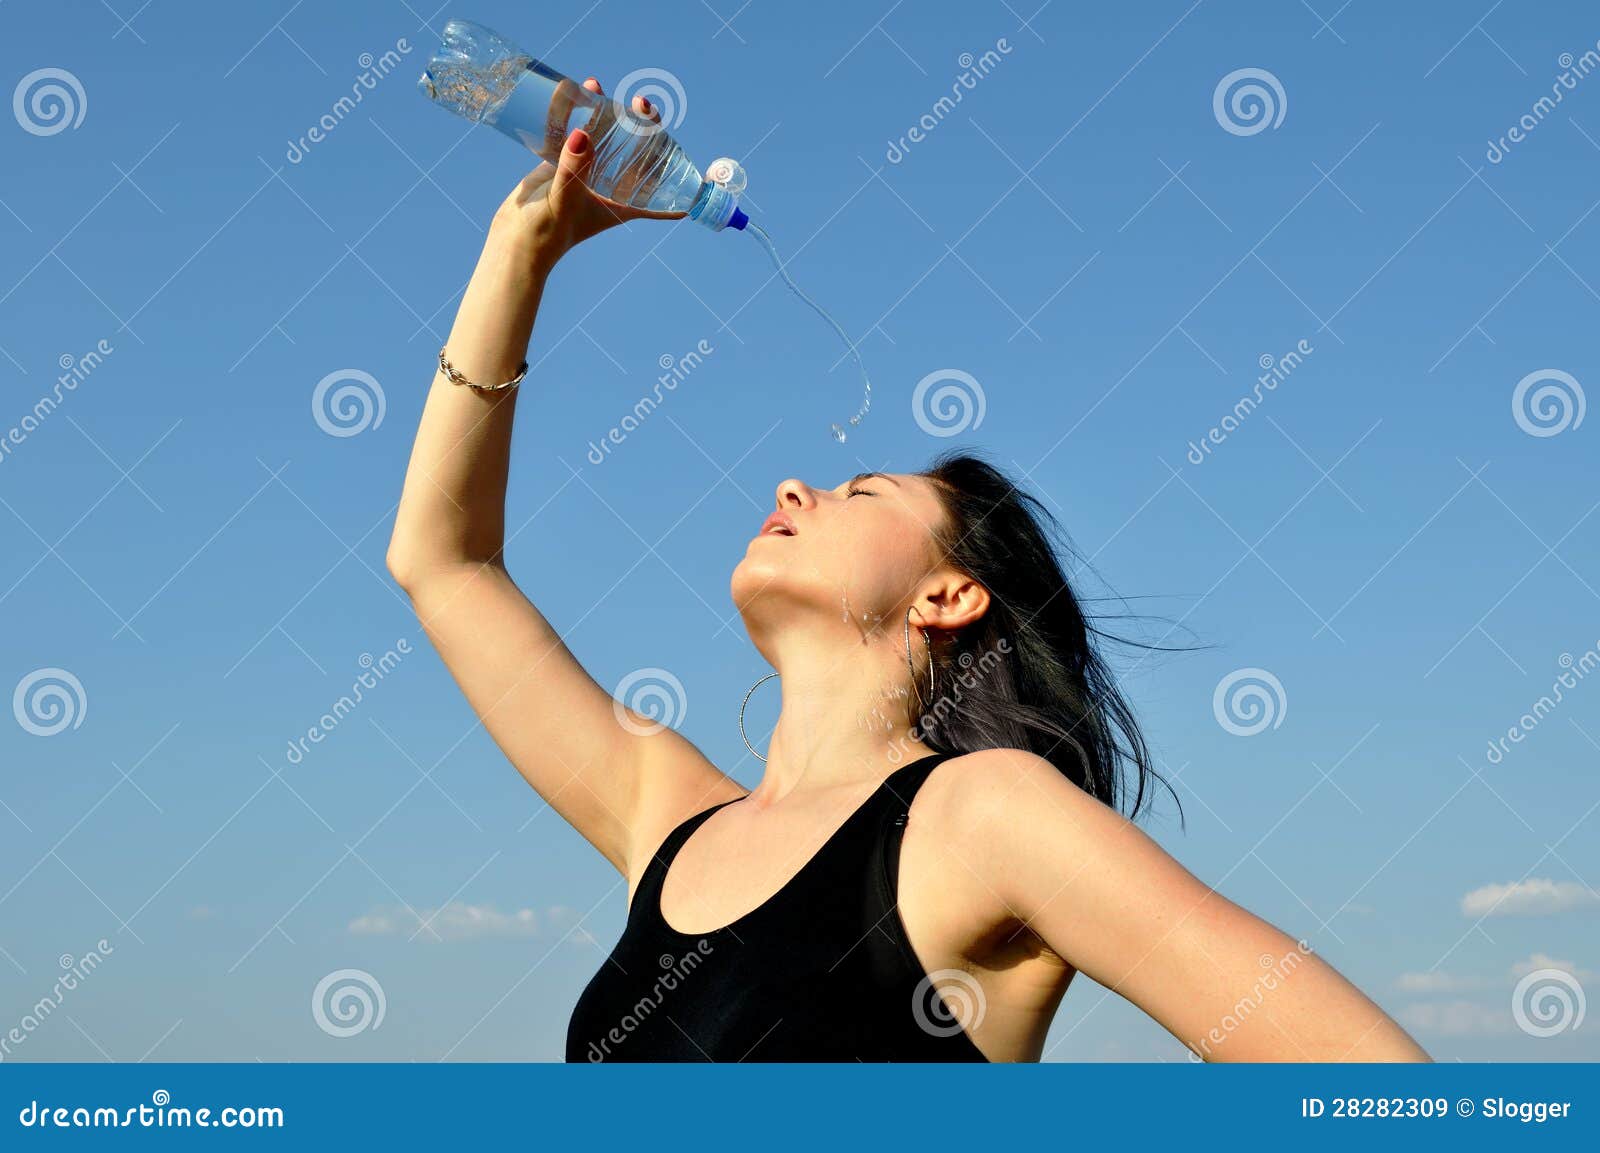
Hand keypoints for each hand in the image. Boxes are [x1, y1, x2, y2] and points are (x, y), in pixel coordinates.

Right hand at [490, 77, 685, 265]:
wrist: (516, 238)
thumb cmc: (548, 230)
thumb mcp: (566, 197)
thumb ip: (574, 168)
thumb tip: (583, 136)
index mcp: (622, 203)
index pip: (660, 192)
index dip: (678, 177)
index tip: (686, 155)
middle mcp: (609, 186)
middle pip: (637, 153)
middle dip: (643, 126)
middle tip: (641, 103)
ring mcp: (586, 173)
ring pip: (605, 138)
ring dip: (608, 113)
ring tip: (600, 89)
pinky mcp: (562, 164)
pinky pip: (575, 134)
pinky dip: (577, 113)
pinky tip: (577, 93)